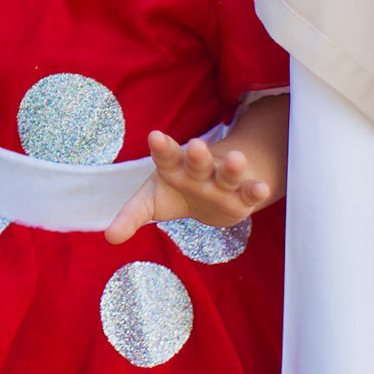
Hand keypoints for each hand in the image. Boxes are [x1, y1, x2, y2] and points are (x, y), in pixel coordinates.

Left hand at [105, 130, 275, 243]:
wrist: (210, 197)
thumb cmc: (176, 193)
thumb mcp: (151, 203)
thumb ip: (131, 216)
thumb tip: (110, 237)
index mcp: (173, 167)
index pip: (165, 156)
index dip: (161, 148)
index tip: (154, 136)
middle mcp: (199, 171)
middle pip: (197, 162)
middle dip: (197, 154)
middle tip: (195, 146)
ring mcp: (221, 182)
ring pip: (227, 173)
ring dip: (232, 168)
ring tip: (237, 159)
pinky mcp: (241, 197)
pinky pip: (249, 192)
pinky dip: (256, 190)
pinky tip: (263, 189)